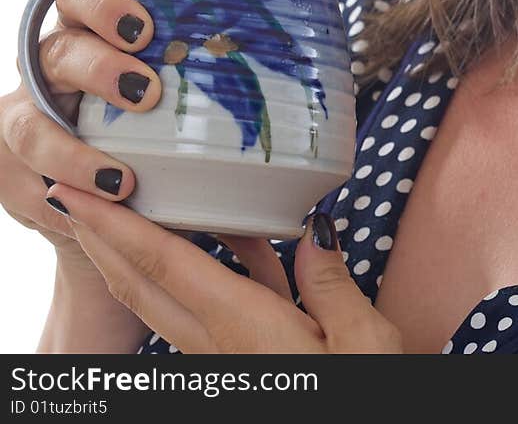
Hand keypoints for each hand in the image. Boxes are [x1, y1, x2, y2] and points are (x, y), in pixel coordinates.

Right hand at [0, 0, 157, 272]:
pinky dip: (69, 196)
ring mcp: (26, 118)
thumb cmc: (145, 85)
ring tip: (125, 177)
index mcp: (82, 21)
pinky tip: (104, 206)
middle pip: (57, 52)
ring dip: (75, 150)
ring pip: (32, 127)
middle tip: (147, 93)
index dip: (104, 5)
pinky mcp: (19, 174)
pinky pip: (33, 185)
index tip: (147, 29)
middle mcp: (48, 63)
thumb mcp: (158, 38)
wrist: (119, 170)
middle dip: (98, 69)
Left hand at [43, 183, 404, 354]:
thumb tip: (314, 229)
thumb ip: (330, 282)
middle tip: (76, 195)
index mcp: (243, 329)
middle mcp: (218, 345)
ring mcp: (223, 358)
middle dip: (103, 238)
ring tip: (130, 208)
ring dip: (139, 254)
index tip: (81, 195)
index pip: (164, 266)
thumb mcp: (363, 342)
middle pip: (141, 284)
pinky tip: (234, 236)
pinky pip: (207, 306)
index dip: (117, 227)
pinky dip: (203, 267)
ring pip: (165, 298)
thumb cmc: (360, 398)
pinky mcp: (240, 363)